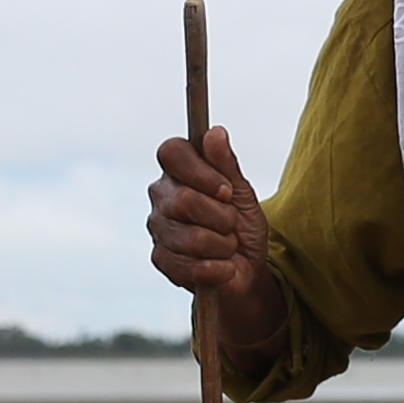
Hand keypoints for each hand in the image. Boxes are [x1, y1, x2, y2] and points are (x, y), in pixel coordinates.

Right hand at [148, 127, 291, 366]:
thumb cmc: (242, 226)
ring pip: (191, 238)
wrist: (246, 270)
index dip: (201, 172)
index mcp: (178, 171)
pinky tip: (222, 267)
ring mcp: (157, 228)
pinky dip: (217, 269)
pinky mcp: (160, 259)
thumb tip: (215, 132)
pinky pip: (190, 266)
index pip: (171, 152)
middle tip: (232, 224)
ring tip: (227, 246)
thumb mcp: (242, 193)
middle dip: (222, 217)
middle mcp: (161, 196)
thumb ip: (227, 164)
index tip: (226, 190)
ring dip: (223, 246)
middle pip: (184, 200)